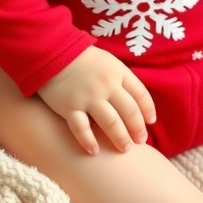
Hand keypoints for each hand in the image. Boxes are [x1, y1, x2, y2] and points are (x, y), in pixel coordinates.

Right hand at [38, 46, 156, 154]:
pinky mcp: (69, 107)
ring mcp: (88, 98)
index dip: (148, 109)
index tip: (150, 122)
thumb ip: (122, 78)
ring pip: (111, 123)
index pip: (141, 94)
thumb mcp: (109, 61)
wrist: (52, 52)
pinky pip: (81, 129)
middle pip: (129, 112)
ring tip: (125, 149)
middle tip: (140, 140)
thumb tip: (136, 100)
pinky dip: (88, 141)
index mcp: (118, 73)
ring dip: (120, 138)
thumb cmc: (83, 58)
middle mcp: (106, 86)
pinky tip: (95, 151)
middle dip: (137, 129)